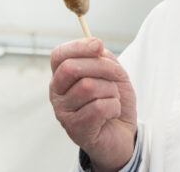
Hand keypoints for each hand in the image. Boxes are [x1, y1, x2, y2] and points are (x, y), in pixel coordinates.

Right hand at [50, 38, 136, 171]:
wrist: (122, 134)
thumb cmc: (113, 101)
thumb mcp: (112, 74)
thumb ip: (102, 58)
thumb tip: (96, 46)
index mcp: (62, 76)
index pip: (59, 55)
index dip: (78, 46)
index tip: (98, 45)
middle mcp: (57, 94)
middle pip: (71, 68)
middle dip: (102, 67)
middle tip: (117, 75)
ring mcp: (63, 113)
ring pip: (89, 87)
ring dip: (111, 90)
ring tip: (112, 99)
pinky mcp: (75, 129)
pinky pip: (98, 107)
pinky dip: (113, 107)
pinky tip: (112, 113)